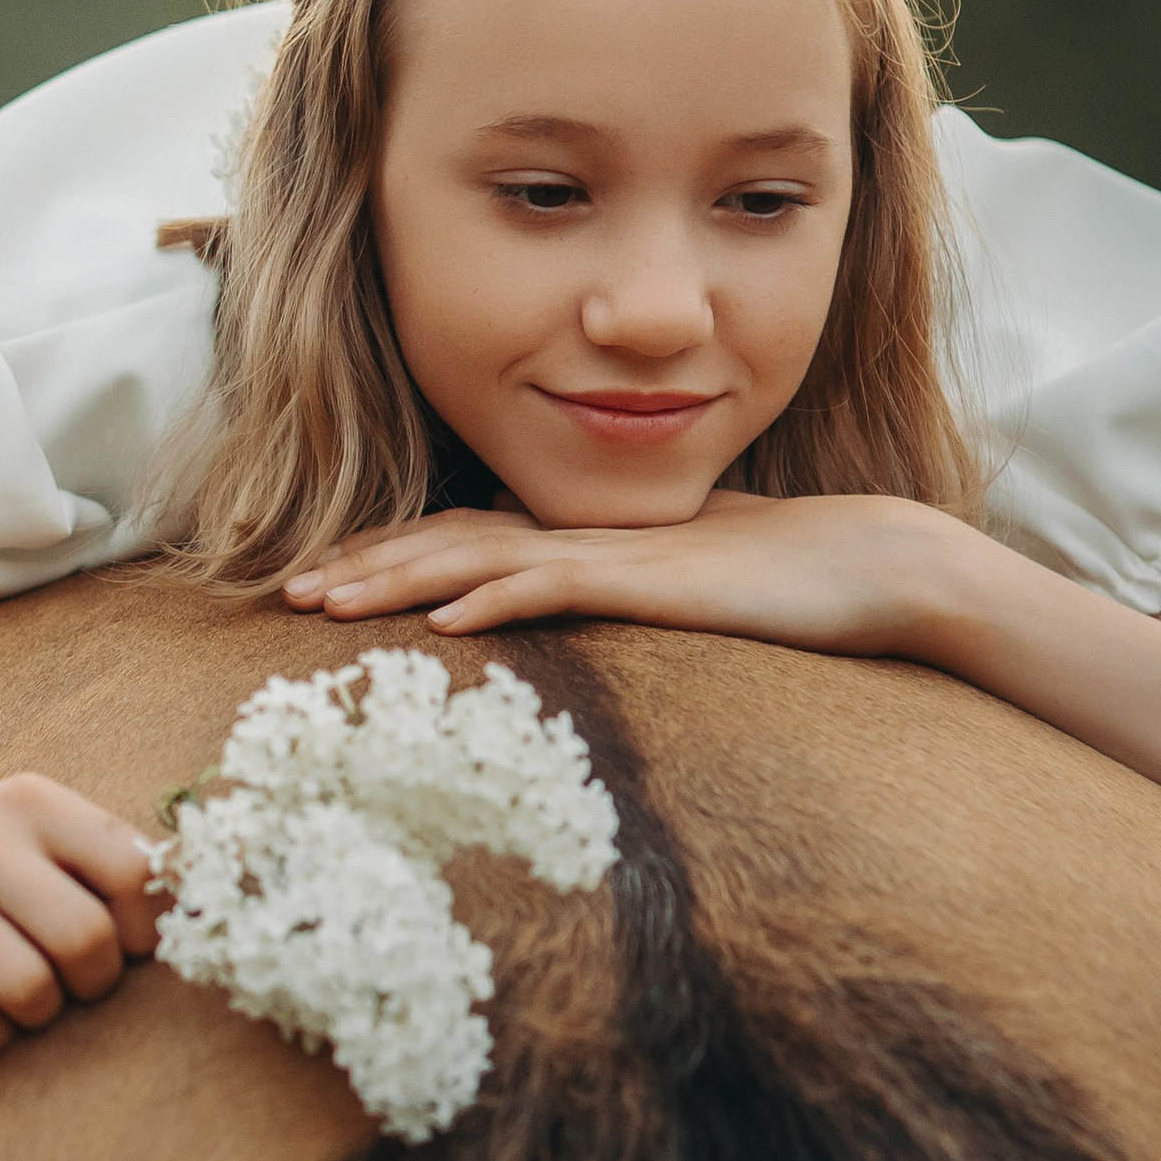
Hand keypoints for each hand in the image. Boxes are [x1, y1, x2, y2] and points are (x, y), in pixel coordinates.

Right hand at [0, 774, 162, 1056]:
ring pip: (30, 993)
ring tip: (20, 997)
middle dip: (93, 984)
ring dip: (37, 1015)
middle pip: (87, 943)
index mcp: (29, 800)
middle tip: (73, 985)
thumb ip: (101, 854)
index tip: (124, 946)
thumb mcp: (22, 826)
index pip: (136, 874)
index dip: (146, 930)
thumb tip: (206, 903)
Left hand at [285, 491, 990, 657]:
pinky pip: (554, 586)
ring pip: (480, 557)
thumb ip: (615, 597)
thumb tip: (559, 613)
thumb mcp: (675, 597)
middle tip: (287, 593)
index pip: (465, 540)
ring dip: (397, 578)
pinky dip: (491, 600)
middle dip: (365, 566)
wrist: (873, 566)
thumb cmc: (781, 588)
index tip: (324, 587)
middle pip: (449, 542)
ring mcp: (613, 553)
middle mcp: (584, 535)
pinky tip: (439, 625)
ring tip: (326, 603)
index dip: (392, 559)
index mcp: (585, 539)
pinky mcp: (650, 580)